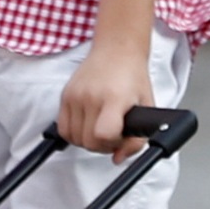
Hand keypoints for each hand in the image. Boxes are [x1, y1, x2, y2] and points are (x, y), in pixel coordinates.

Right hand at [57, 45, 154, 162]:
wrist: (116, 50)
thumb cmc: (133, 76)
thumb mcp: (146, 106)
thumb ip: (137, 138)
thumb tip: (118, 158)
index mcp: (114, 97)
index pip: (104, 134)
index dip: (113, 143)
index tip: (120, 136)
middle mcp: (91, 96)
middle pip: (88, 142)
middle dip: (103, 145)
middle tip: (113, 134)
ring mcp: (75, 96)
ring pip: (74, 139)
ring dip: (88, 140)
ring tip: (100, 127)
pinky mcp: (65, 96)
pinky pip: (63, 129)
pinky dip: (74, 134)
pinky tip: (87, 125)